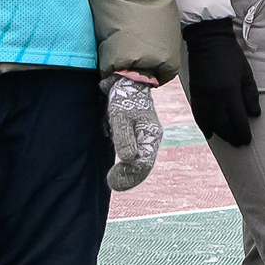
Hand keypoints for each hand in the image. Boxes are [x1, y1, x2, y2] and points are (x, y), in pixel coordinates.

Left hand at [103, 73, 162, 190]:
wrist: (126, 81)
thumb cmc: (124, 98)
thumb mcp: (121, 117)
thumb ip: (124, 138)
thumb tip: (128, 160)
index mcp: (151, 134)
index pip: (143, 163)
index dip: (129, 175)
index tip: (113, 180)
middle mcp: (151, 138)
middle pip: (145, 165)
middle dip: (130, 177)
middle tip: (112, 183)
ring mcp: (146, 136)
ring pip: (141, 161)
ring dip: (129, 172)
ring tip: (114, 180)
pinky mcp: (139, 134)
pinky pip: (137, 155)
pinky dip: (129, 164)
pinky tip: (120, 168)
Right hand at [180, 18, 260, 146]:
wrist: (208, 41)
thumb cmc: (231, 56)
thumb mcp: (246, 73)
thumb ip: (251, 94)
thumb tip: (255, 114)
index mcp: (230, 92)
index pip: (238, 120)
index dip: (243, 133)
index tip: (247, 140)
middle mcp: (215, 98)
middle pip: (224, 125)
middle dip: (232, 136)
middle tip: (239, 144)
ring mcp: (203, 97)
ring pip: (211, 123)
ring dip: (220, 134)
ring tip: (228, 140)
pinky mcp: (194, 94)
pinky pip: (198, 116)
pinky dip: (204, 126)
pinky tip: (210, 134)